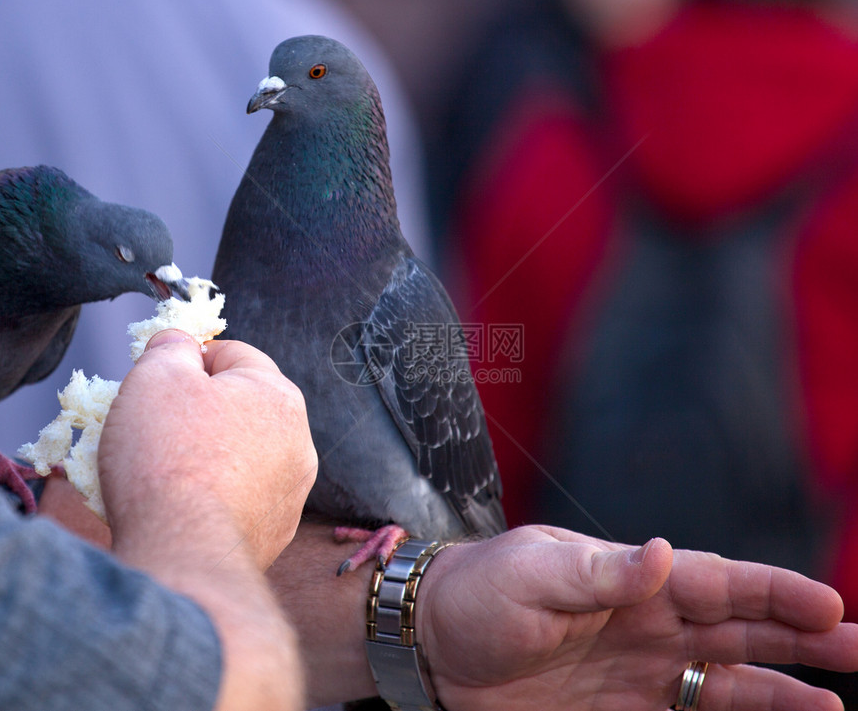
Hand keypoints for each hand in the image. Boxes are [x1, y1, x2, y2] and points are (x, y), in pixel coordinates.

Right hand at [99, 329, 316, 568]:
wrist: (185, 553)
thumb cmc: (168, 458)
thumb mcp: (156, 376)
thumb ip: (171, 347)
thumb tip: (179, 342)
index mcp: (278, 395)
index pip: (233, 353)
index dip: (189, 359)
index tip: (159, 379)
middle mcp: (299, 440)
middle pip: (241, 405)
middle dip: (199, 409)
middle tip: (156, 425)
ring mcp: (292, 489)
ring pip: (243, 453)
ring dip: (209, 453)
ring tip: (167, 470)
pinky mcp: (277, 530)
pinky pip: (242, 496)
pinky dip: (217, 494)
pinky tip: (185, 505)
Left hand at [417, 525, 857, 710]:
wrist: (430, 642)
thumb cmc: (478, 592)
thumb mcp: (532, 572)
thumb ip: (600, 571)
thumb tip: (663, 552)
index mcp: (628, 578)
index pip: (714, 580)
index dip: (772, 592)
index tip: (829, 606)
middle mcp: (644, 620)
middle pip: (736, 626)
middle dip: (798, 636)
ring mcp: (636, 666)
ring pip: (723, 676)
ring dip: (777, 686)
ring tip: (832, 702)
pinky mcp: (618, 708)